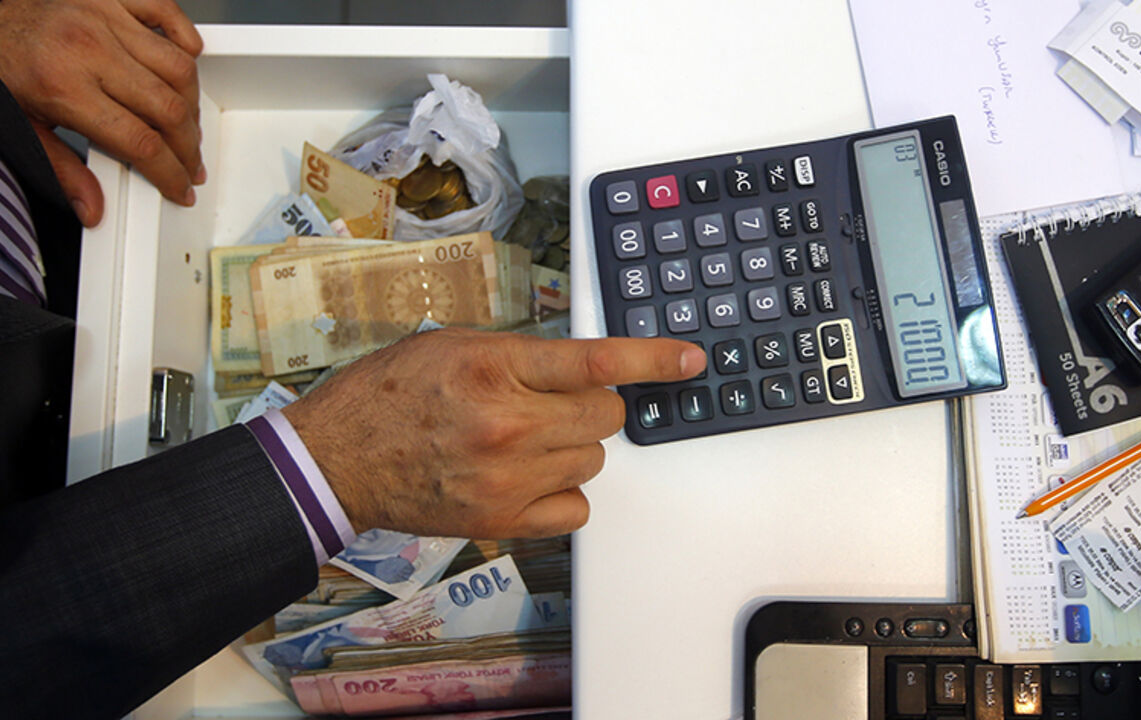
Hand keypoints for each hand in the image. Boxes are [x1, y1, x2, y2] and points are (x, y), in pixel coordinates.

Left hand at [0, 0, 203, 226]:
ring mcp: (104, 18)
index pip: (140, 142)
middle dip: (188, 146)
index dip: (169, 173)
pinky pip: (166, 12)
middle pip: (168, 109)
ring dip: (192, 101)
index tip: (179, 186)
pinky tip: (187, 57)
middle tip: (189, 162)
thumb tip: (91, 207)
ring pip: (178, 67)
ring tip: (187, 122)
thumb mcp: (23, 125)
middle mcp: (89, 49)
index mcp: (64, 86)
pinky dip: (185, 35)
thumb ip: (61, 169)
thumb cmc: (1, 66)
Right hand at [283, 329, 705, 538]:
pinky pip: (576, 509)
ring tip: (526, 439)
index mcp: (496, 369)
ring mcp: (508, 478)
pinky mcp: (503, 520)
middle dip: (593, 405)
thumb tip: (581, 365)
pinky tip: (532, 477)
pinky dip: (564, 492)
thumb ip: (522, 354)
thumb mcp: (455, 345)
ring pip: (593, 460)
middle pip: (606, 417)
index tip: (688, 359)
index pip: (596, 362)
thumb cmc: (388, 395)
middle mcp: (509, 425)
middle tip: (555, 403)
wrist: (338, 459)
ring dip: (573, 446)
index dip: (652, 358)